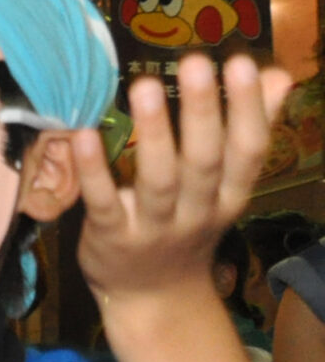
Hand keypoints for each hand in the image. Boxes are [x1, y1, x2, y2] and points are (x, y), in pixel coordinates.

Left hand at [75, 53, 289, 313]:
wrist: (153, 300)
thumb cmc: (187, 227)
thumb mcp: (225, 187)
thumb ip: (249, 131)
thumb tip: (277, 76)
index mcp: (230, 196)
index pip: (248, 151)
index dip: (249, 109)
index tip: (242, 63)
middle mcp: (198, 212)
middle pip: (205, 161)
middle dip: (203, 111)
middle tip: (195, 62)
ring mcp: (154, 228)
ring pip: (159, 181)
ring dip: (153, 134)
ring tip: (144, 87)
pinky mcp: (111, 238)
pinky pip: (103, 202)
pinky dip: (95, 170)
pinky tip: (84, 134)